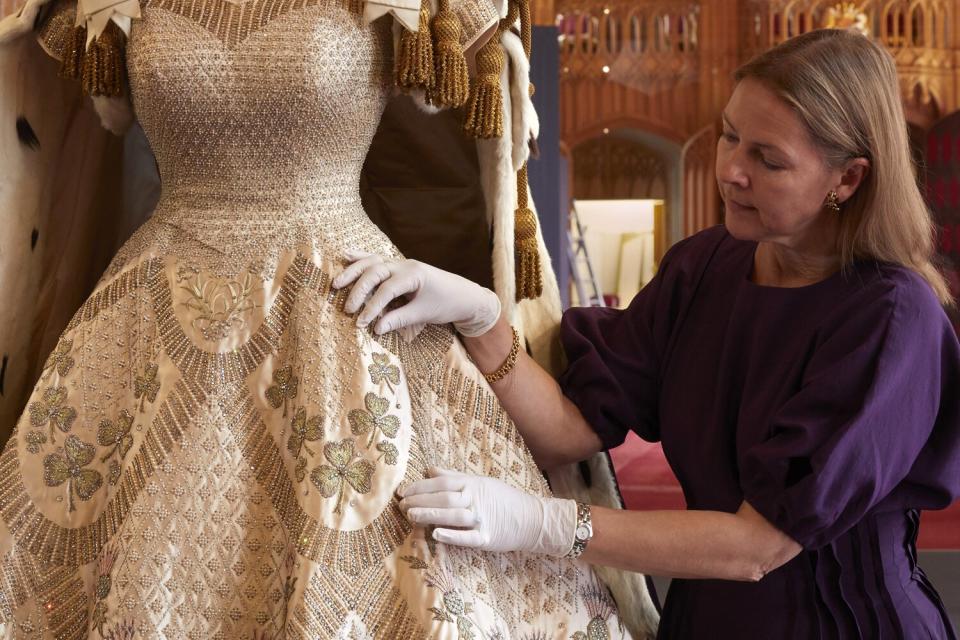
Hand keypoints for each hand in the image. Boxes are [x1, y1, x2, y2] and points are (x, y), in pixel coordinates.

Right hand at [332, 252, 500, 336]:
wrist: (464, 295)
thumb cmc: (447, 304)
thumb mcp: (424, 314)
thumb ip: (400, 319)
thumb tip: (376, 328)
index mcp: (414, 274)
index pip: (387, 289)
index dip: (373, 307)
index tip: (363, 323)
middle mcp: (405, 265)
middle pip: (375, 272)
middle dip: (359, 290)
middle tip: (348, 309)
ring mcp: (401, 263)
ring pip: (372, 262)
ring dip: (353, 272)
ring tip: (336, 284)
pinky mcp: (398, 267)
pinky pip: (376, 259)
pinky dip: (360, 257)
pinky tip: (345, 255)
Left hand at [399, 467, 576, 555]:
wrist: (531, 519)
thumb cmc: (503, 499)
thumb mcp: (480, 482)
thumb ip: (454, 476)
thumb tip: (430, 469)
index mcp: (472, 484)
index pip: (442, 483)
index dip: (421, 486)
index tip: (403, 491)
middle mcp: (476, 499)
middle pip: (444, 498)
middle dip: (420, 501)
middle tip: (401, 506)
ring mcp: (482, 519)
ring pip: (453, 515)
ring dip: (431, 515)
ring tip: (411, 517)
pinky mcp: (487, 538)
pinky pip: (468, 538)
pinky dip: (453, 536)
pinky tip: (436, 534)